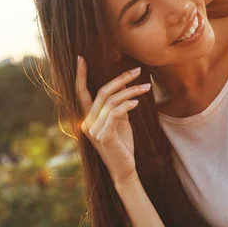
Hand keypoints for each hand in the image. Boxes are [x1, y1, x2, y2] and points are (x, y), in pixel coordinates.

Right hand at [76, 56, 151, 184]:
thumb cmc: (122, 144)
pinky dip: (128, 104)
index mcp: (88, 117)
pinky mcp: (104, 136)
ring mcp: (94, 130)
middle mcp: (87, 122)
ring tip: (147, 87)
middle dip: (121, 78)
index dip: (80, 75)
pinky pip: (116, 113)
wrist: (124, 169)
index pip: (81, 93)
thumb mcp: (120, 121)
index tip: (81, 58)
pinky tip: (137, 103)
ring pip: (112, 100)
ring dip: (132, 91)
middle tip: (138, 70)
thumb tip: (124, 86)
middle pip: (102, 92)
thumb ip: (118, 105)